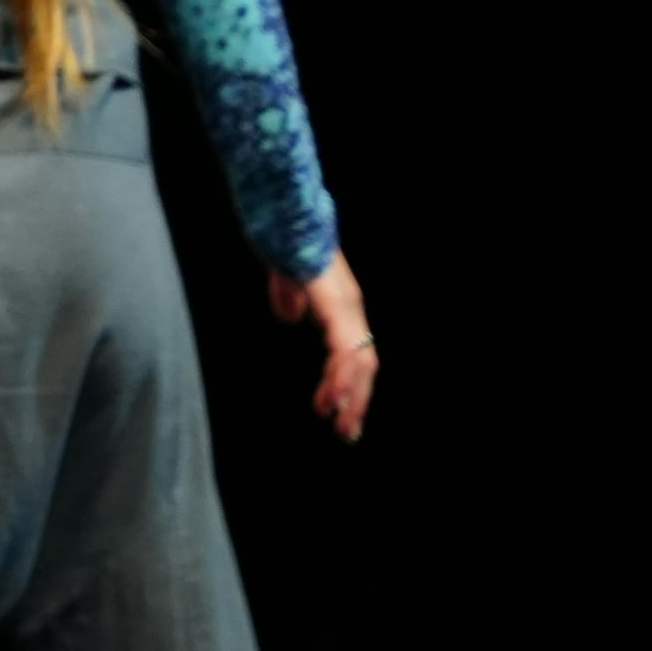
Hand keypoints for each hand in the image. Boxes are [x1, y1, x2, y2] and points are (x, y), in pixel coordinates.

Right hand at [268, 251, 376, 440]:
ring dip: (351, 396)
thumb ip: (291, 299)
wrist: (286, 216)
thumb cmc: (285, 242)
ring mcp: (346, 306)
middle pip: (366, 363)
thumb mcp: (287, 279)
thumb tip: (290, 317)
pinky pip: (344, 348)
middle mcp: (351, 309)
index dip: (352, 385)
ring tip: (339, 424)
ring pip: (360, 360)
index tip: (341, 415)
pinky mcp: (336, 305)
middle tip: (347, 434)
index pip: (357, 354)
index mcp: (342, 306)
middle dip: (358, 400)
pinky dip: (339, 377)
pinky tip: (330, 399)